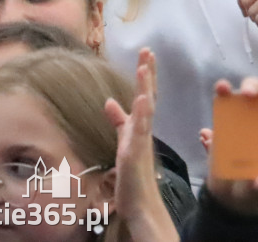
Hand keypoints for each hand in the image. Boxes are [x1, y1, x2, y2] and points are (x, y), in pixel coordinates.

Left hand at [104, 48, 175, 239]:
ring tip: (145, 66)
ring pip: (146, 109)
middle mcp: (144, 130)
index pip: (144, 95)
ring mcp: (142, 141)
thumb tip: (109, 101)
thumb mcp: (123, 142)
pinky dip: (142, 114)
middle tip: (147, 51)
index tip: (145, 54)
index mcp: (140, 127)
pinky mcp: (136, 153)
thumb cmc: (133, 176)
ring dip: (146, 88)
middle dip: (148, 74)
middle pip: (148, 96)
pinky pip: (140, 131)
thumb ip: (119, 122)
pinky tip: (142, 99)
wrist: (141, 205)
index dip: (145, 75)